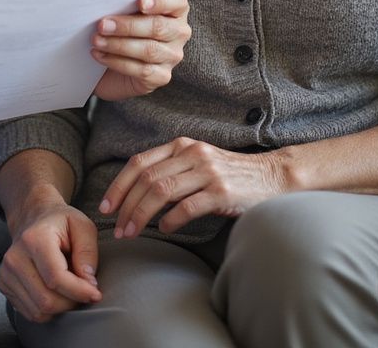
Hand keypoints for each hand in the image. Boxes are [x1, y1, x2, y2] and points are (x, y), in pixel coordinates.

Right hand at [0, 192, 101, 322]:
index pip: (56, 279)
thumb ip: (87, 251)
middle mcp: (15, 257)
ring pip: (39, 311)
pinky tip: (53, 291)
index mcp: (34, 239)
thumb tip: (88, 281)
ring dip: (60, 308)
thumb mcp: (82, 225)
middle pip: (46, 300)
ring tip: (68, 289)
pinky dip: (47, 310)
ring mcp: (6, 272)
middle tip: (83, 291)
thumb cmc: (59, 223)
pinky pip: (30, 313)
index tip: (95, 293)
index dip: (79, 291)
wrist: (33, 218)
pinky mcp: (4, 285)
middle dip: (71, 302)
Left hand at [91, 0, 189, 100]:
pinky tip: (100, 55)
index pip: (177, 1)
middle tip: (102, 25)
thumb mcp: (125, 12)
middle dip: (127, 26)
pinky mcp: (162, 76)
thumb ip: (125, 4)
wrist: (115, 65)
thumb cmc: (122, 29)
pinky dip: (117, 62)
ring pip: (149, 50)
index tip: (140, 2)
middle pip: (158, 27)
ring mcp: (173, 55)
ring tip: (96, 40)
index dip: (160, 1)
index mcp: (175, 9)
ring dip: (118, 45)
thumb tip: (106, 1)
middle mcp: (179, 32)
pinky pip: (142, 70)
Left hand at [100, 137, 289, 236]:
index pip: (139, 162)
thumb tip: (136, 194)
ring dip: (141, 214)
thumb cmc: (229, 174)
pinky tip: (164, 230)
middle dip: (126, 205)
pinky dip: (171, 220)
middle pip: (146, 178)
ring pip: (161, 191)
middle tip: (117, 228)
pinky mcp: (221, 191)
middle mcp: (191, 153)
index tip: (106, 206)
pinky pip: (188, 206)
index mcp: (180, 145)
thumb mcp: (196, 162)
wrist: (272, 176)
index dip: (118, 185)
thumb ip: (170, 170)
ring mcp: (207, 171)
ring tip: (132, 232)